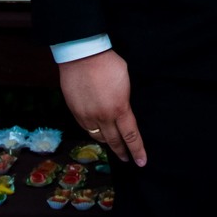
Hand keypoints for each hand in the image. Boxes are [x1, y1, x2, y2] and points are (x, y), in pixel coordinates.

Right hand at [57, 49, 145, 165]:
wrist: (81, 55)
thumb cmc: (107, 63)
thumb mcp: (125, 81)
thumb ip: (125, 100)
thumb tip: (124, 110)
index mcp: (119, 109)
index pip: (131, 136)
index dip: (137, 150)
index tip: (141, 162)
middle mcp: (102, 117)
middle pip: (114, 141)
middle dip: (122, 152)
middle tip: (127, 159)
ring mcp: (86, 116)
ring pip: (98, 137)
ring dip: (107, 142)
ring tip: (113, 145)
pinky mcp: (75, 111)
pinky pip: (86, 128)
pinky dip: (93, 132)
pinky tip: (97, 131)